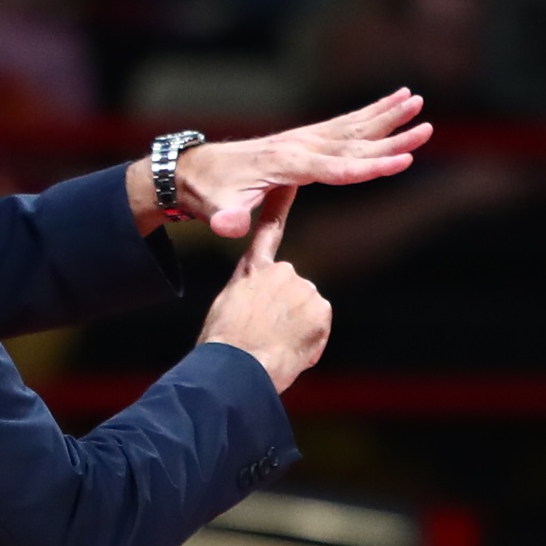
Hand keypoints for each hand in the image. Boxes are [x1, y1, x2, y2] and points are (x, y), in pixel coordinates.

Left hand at [177, 88, 431, 237]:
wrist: (192, 170)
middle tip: (427, 125)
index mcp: (286, 164)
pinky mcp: (301, 139)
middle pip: (354, 141)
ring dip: (385, 114)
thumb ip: (225, 219)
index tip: (405, 160)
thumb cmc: (208, 194)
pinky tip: (391, 101)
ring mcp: (300, 139)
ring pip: (352, 126)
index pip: (337, 167)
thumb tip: (228, 228)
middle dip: (392, 135)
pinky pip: (341, 125)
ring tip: (416, 99)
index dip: (372, 167)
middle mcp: (298, 145)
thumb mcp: (214, 209)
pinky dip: (368, 114)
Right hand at [199, 187, 328, 392]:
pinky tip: (291, 347)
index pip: (268, 232)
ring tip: (276, 343)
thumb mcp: (229, 309)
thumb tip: (263, 309)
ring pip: (308, 309)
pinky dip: (311, 338)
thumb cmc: (225, 343)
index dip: (278, 206)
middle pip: (294, 289)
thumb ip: (250, 297)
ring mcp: (302, 287)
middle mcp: (280, 272)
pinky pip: (320, 324)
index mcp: (252, 271)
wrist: (237, 361)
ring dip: (299, 326)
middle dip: (289, 310)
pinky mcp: (319, 305)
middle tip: (268, 333)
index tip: (288, 184)